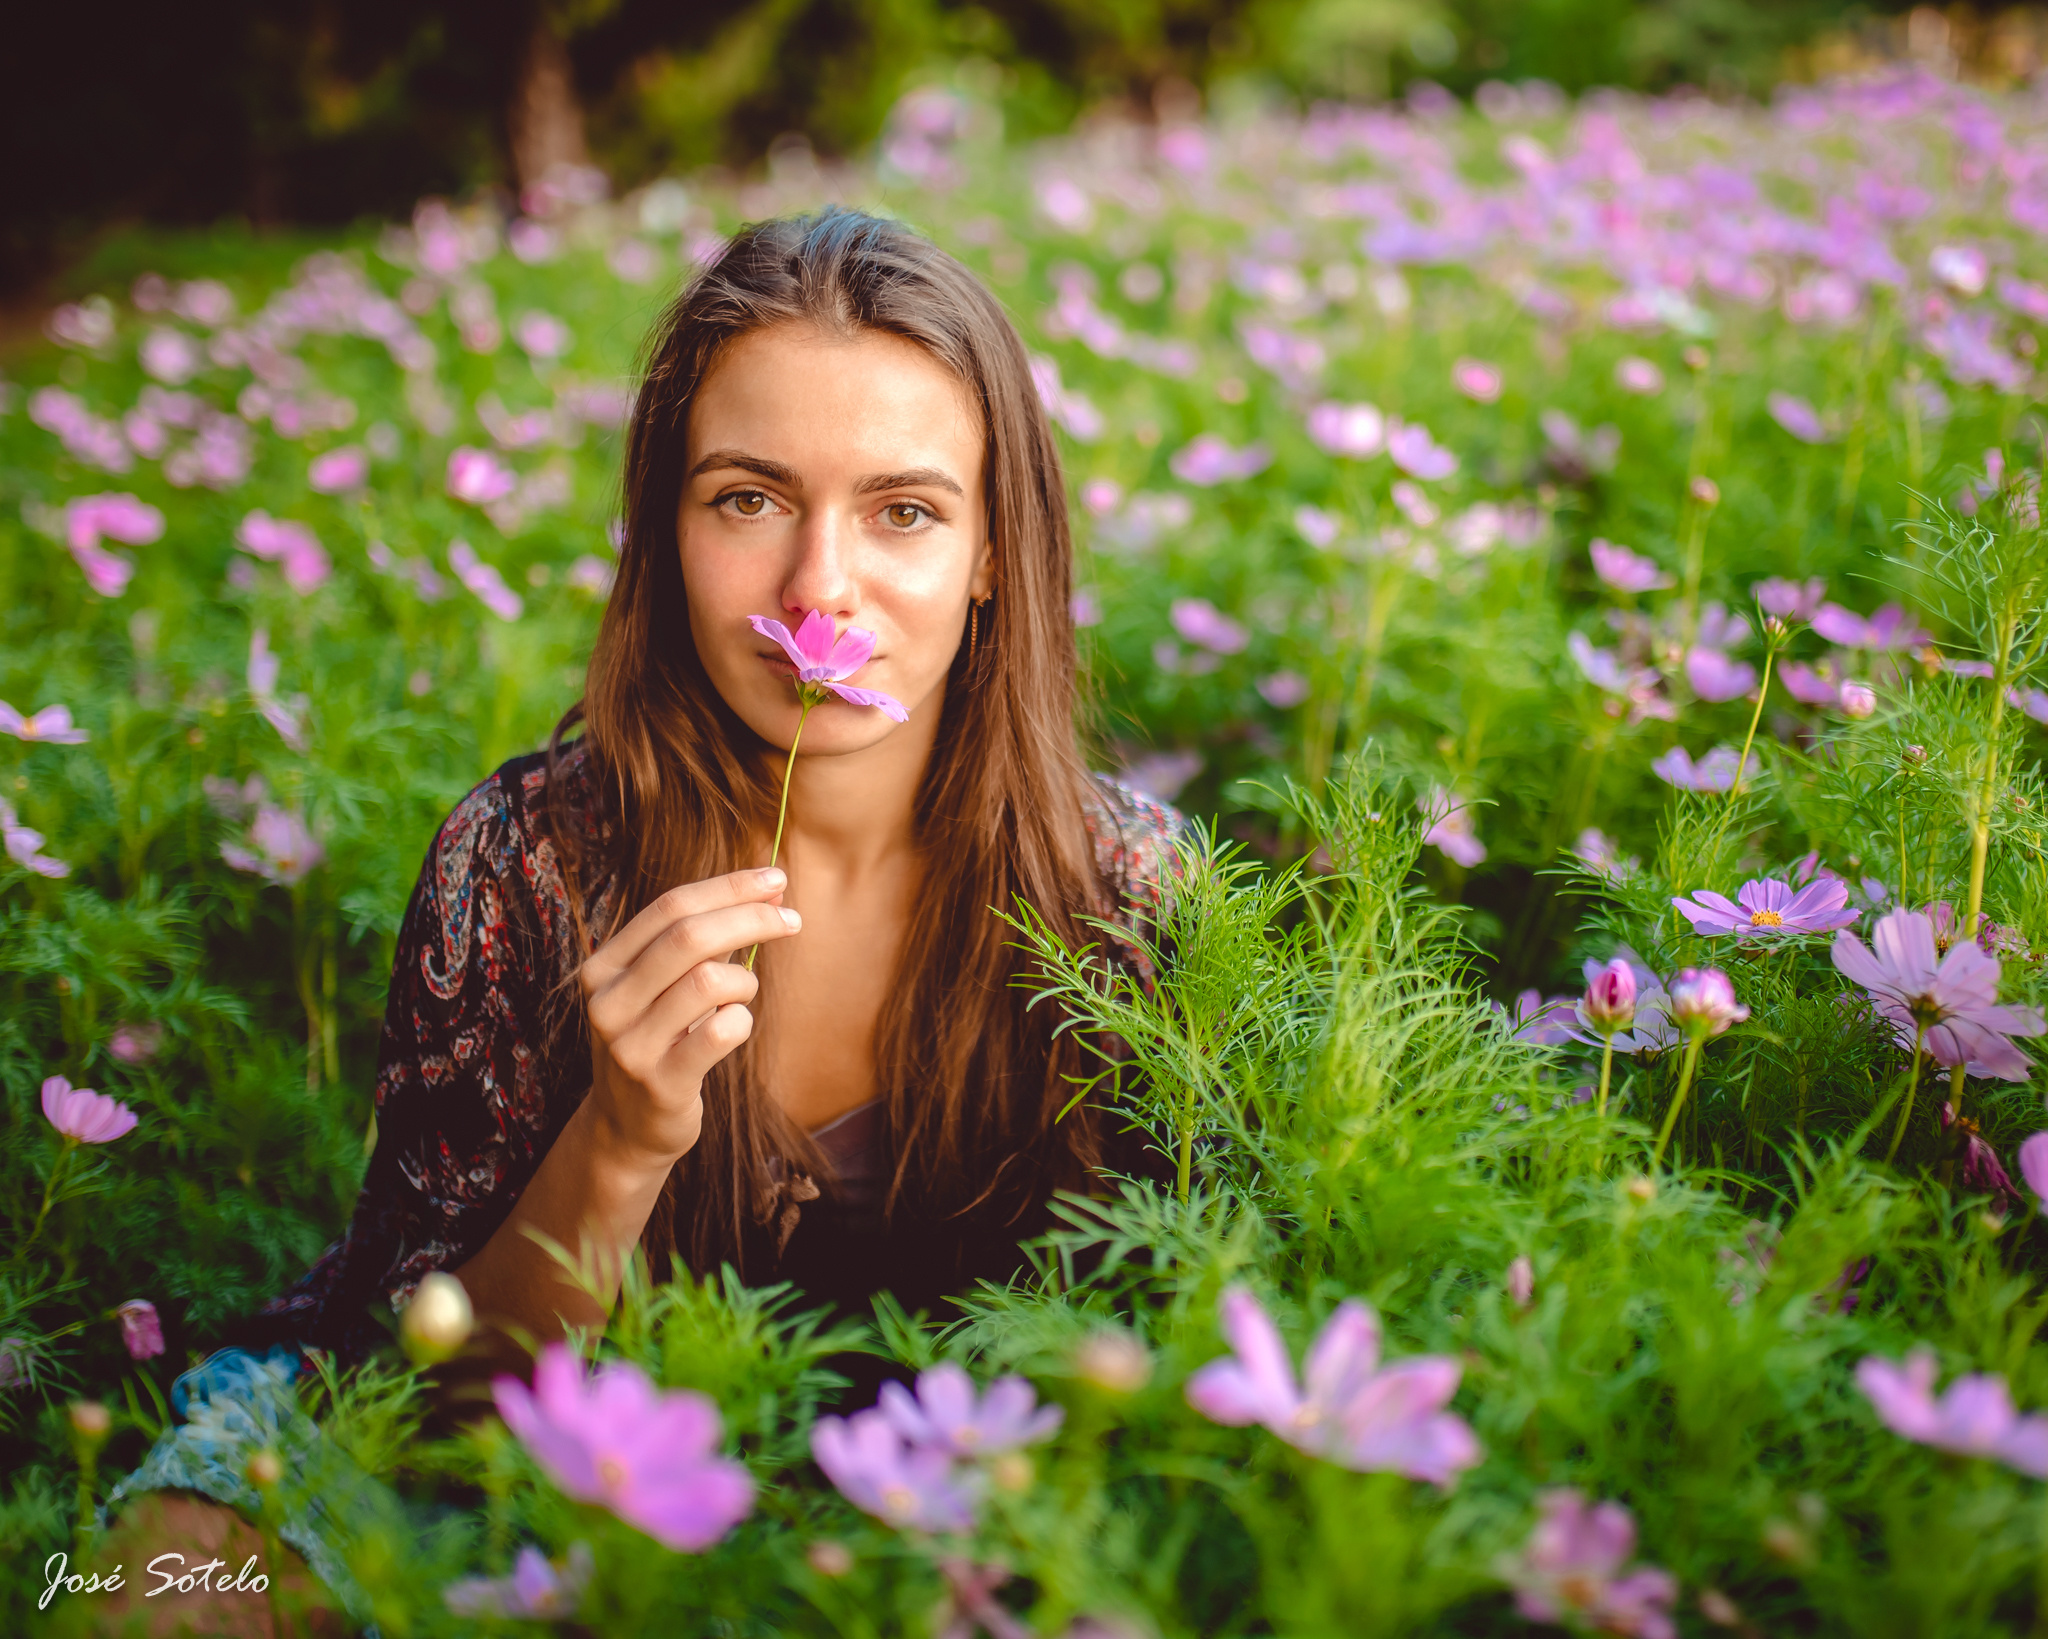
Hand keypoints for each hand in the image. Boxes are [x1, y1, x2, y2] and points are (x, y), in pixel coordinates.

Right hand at [578, 867, 799, 1164]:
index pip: (671, 907)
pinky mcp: (660, 1082)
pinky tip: (736, 1027)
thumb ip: (705, 940)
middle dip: (750, 918)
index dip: (729, 887)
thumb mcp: (663, 987)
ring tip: (745, 993)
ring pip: (708, 982)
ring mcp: (629, 1045)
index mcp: (604, 966)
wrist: (629, 1127)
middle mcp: (607, 1002)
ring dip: (745, 980)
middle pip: (689, 937)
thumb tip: (771, 887)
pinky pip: (721, 1032)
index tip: (776, 878)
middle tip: (792, 920)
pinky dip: (742, 1020)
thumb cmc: (660, 1040)